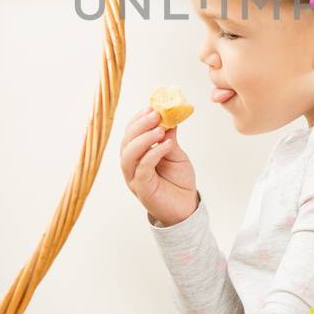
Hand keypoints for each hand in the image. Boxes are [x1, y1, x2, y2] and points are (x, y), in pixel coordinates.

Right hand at [118, 107, 198, 226]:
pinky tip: (167, 145)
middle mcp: (131, 165)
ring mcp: (134, 177)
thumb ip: (169, 137)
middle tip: (156, 114)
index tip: (152, 106)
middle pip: (126, 141)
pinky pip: (142, 168)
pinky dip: (153, 154)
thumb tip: (169, 116)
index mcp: (137, 154)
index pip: (131, 133)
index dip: (139, 118)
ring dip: (143, 138)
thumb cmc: (179, 181)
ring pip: (128, 155)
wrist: (186, 207)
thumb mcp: (176, 153)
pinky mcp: (142, 189)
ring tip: (160, 130)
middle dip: (140, 125)